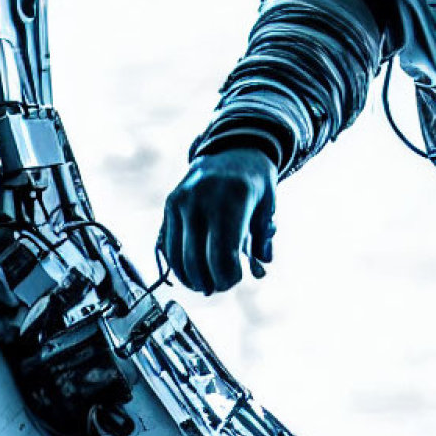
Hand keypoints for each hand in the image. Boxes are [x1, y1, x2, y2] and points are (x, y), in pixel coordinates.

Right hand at [160, 148, 276, 294]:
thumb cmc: (255, 182)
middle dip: (210, 281)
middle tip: (220, 287)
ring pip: (178, 255)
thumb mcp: (268, 206)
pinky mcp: (170, 203)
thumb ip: (262, 240)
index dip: (228, 276)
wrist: (233, 149)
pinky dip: (177, 262)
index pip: (222, 254)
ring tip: (204, 284)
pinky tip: (190, 271)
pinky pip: (168, 243)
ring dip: (190, 278)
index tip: (236, 279)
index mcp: (233, 199)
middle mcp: (203, 198)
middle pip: (197, 259)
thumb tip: (260, 269)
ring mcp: (183, 200)